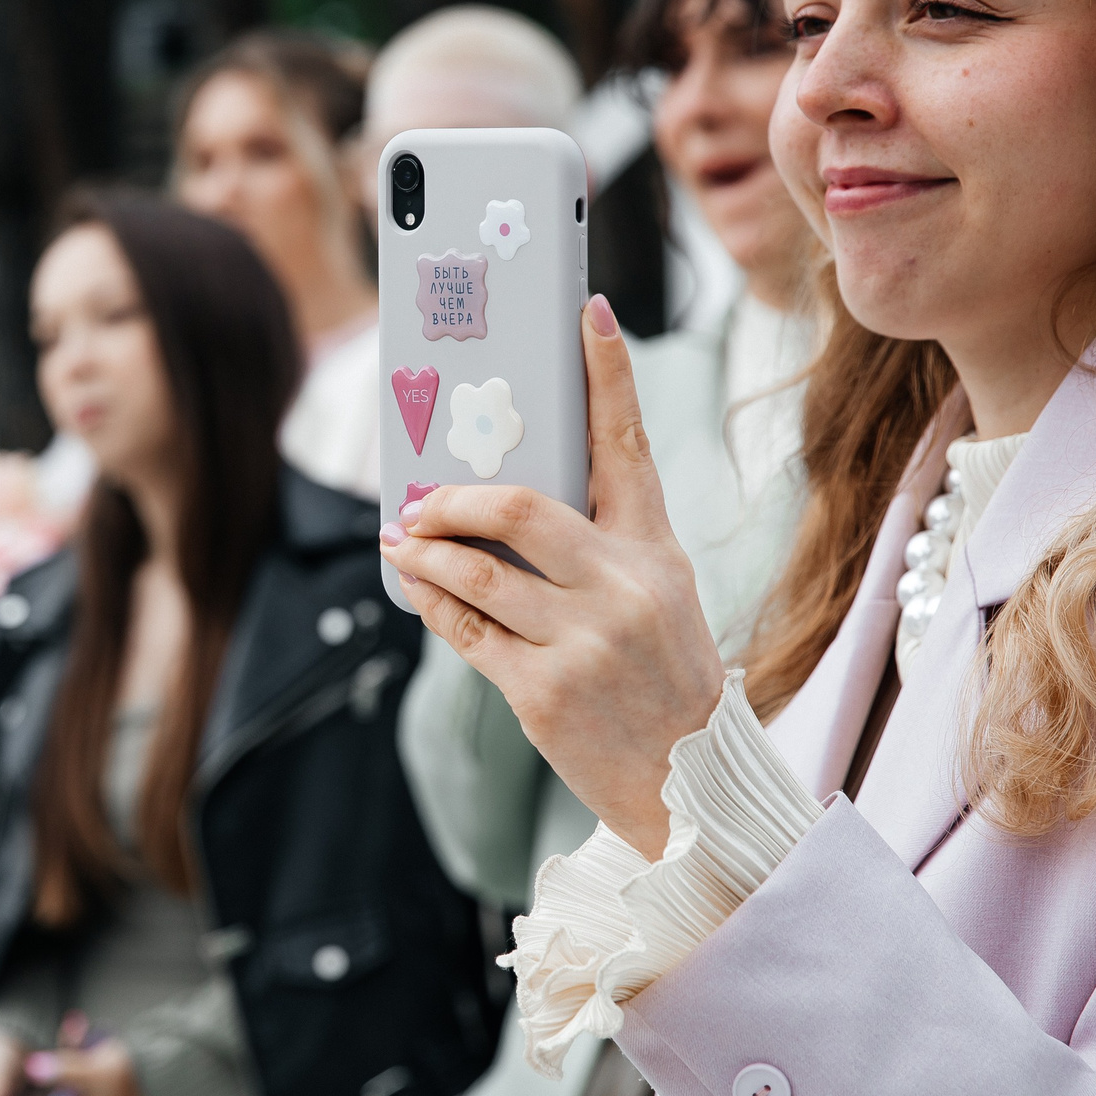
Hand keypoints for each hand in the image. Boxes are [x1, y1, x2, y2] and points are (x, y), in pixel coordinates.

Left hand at [380, 295, 725, 857]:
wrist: (690, 787)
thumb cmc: (663, 677)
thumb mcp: (659, 595)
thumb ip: (599, 541)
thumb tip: (502, 495)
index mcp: (657, 550)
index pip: (629, 444)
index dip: (608, 371)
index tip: (587, 308)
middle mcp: (625, 587)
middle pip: (518, 506)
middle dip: (454, 496)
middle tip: (422, 497)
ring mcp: (583, 641)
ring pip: (473, 570)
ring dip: (425, 551)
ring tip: (405, 541)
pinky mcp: (543, 693)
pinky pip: (464, 630)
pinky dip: (432, 603)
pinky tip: (418, 587)